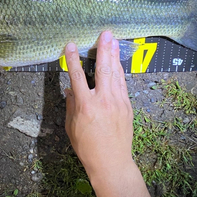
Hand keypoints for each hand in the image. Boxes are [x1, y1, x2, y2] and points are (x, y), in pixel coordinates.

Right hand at [64, 31, 134, 179]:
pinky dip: (119, 71)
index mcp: (85, 106)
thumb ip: (71, 106)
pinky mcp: (127, 106)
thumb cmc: (87, 147)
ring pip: (116, 73)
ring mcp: (118, 102)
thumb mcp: (71, 127)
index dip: (72, 59)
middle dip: (103, 49)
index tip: (70, 44)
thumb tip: (71, 90)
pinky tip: (118, 62)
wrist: (111, 162)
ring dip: (114, 55)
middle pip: (103, 69)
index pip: (77, 76)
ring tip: (113, 40)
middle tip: (105, 33)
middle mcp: (103, 100)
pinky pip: (122, 84)